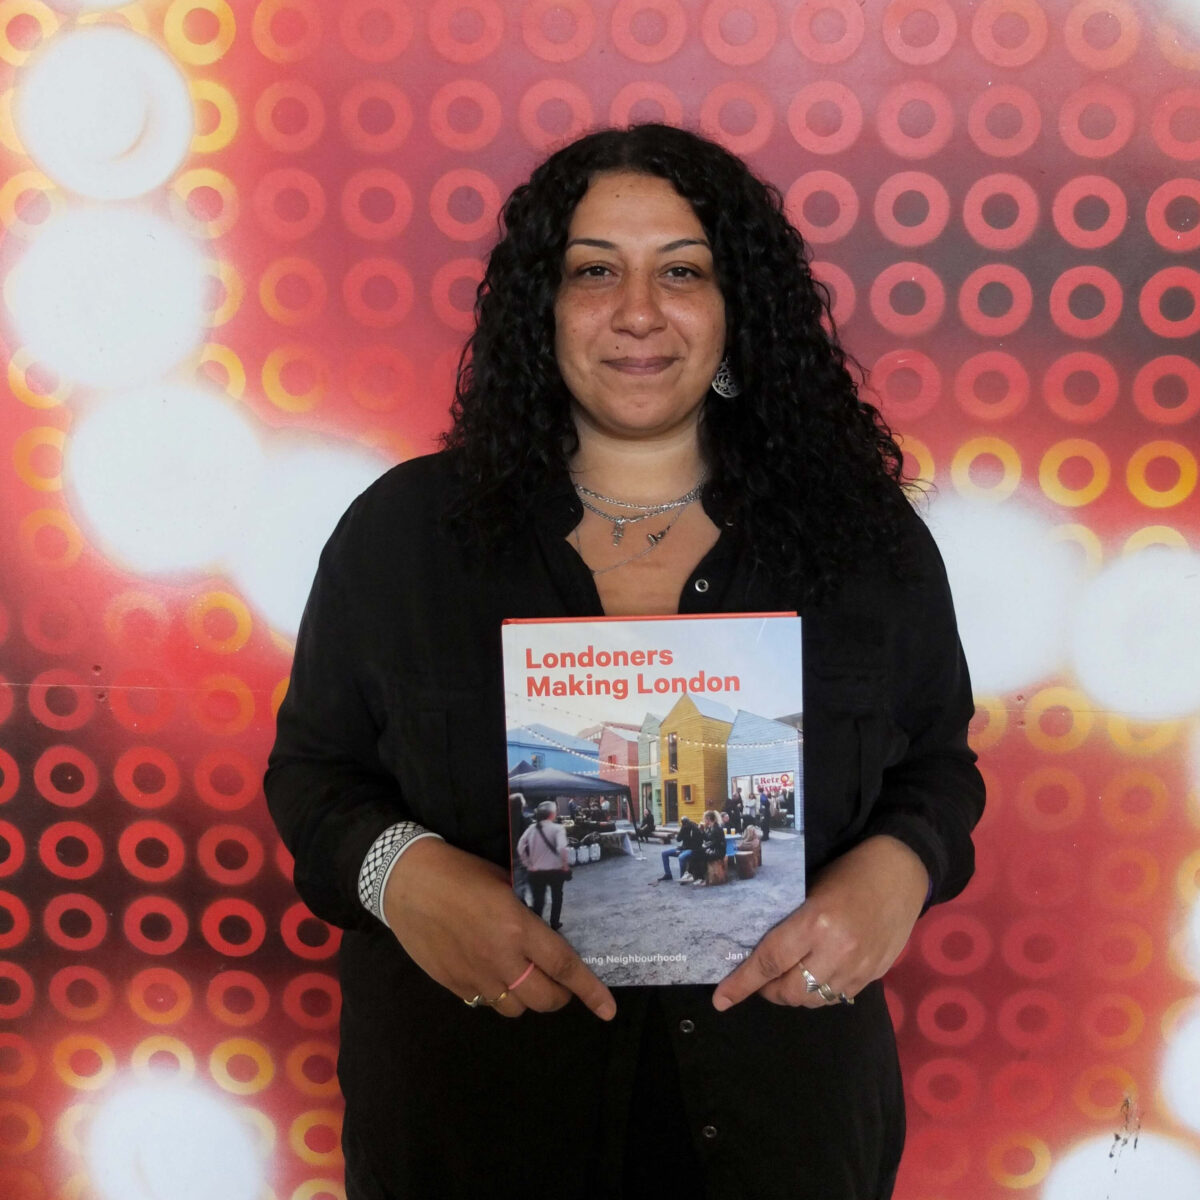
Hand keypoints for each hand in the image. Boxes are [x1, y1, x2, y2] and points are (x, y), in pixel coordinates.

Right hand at [383, 837, 615, 1020]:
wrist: (406, 881)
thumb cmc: (458, 872)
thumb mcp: (503, 883)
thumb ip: (525, 912)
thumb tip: (544, 930)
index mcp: (517, 928)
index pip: (564, 967)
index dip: (590, 991)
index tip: (608, 1010)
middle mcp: (501, 958)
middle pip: (544, 999)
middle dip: (559, 997)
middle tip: (558, 983)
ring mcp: (475, 976)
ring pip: (516, 1008)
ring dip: (527, 998)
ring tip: (523, 977)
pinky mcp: (453, 985)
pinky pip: (486, 1003)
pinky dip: (497, 995)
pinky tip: (491, 973)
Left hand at [711, 835, 927, 1011]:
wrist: (903, 871)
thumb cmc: (850, 871)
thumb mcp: (810, 889)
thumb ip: (789, 922)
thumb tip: (758, 949)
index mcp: (816, 922)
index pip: (770, 961)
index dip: (742, 983)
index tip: (721, 999)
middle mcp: (837, 951)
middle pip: (790, 991)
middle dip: (769, 991)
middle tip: (762, 978)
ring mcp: (859, 968)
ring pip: (813, 1001)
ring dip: (794, 994)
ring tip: (788, 977)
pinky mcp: (874, 976)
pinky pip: (837, 998)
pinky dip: (819, 992)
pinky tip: (816, 974)